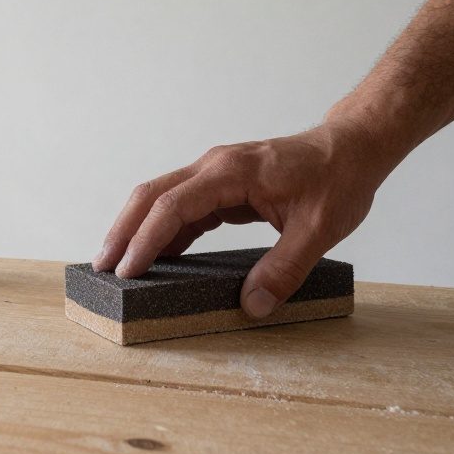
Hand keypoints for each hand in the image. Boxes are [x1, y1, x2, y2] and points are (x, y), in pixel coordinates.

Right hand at [91, 119, 392, 318]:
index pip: (173, 206)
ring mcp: (215, 174)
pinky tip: (157, 257)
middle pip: (151, 195)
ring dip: (137, 229)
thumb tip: (252, 306)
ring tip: (119, 266)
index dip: (146, 240)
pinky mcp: (221, 185)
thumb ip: (284, 269)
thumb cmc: (338, 179)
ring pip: (161, 198)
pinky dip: (163, 231)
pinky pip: (182, 207)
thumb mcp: (319, 229)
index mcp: (230, 172)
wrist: (351, 147)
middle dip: (123, 230)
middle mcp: (213, 167)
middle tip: (102, 267)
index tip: (128, 270)